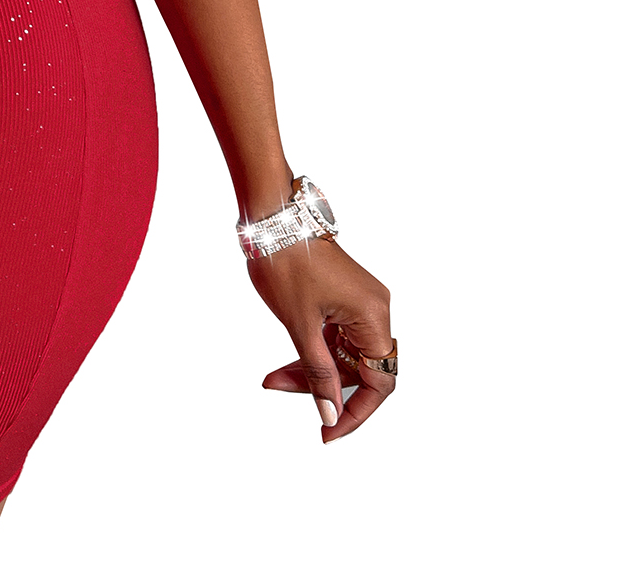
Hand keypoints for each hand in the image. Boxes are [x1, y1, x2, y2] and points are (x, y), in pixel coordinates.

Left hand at [248, 238, 394, 442]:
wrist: (270, 215)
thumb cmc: (285, 262)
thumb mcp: (300, 325)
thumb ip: (318, 374)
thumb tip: (330, 416)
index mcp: (374, 316)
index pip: (378, 383)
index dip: (355, 413)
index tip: (327, 432)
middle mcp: (375, 310)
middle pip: (358, 369)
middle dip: (322, 387)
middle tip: (281, 390)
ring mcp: (359, 302)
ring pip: (342, 354)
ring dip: (312, 370)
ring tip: (273, 379)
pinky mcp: (343, 296)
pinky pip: (334, 336)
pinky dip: (312, 350)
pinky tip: (285, 362)